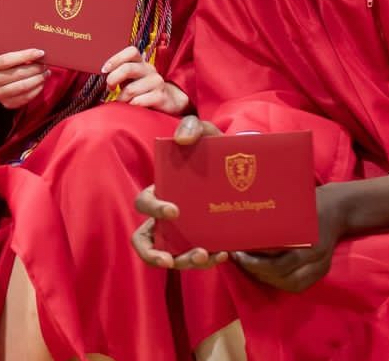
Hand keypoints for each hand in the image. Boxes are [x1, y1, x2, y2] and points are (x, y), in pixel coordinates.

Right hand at [0, 19, 47, 108]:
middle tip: (45, 63)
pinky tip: (41, 82)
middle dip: (33, 69)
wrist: (0, 81)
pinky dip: (35, 90)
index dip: (24, 56)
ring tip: (45, 72)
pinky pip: (23, 99)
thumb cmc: (2, 59)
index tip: (39, 52)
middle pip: (15, 75)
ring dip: (36, 79)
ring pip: (20, 87)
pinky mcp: (6, 104)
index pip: (6, 60)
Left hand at [103, 46, 188, 114]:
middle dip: (113, 79)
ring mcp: (157, 82)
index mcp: (141, 62)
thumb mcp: (131, 78)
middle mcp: (149, 69)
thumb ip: (119, 73)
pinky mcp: (161, 97)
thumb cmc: (143, 89)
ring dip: (121, 98)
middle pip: (128, 68)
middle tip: (110, 88)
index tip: (104, 70)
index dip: (115, 59)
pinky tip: (132, 107)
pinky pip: (140, 101)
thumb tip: (102, 72)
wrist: (169, 100)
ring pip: (131, 89)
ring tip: (122, 102)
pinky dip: (131, 105)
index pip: (131, 51)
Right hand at [131, 116, 226, 269]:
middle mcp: (165, 217)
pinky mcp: (203, 242)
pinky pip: (198, 259)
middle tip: (170, 260)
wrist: (245, 168)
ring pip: (171, 257)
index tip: (174, 211)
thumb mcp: (206, 134)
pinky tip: (223, 254)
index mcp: (161, 191)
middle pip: (145, 242)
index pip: (143, 203)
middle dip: (152, 254)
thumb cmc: (215, 150)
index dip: (153, 209)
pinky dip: (209, 260)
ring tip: (204, 256)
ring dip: (184, 261)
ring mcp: (183, 233)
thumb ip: (193, 127)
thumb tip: (181, 140)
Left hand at [231, 184, 347, 291]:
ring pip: (290, 283)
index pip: (281, 257)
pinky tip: (262, 273)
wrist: (339, 209)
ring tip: (246, 265)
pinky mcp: (320, 272)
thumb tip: (242, 221)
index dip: (256, 258)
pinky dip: (278, 282)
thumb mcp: (293, 201)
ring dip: (265, 278)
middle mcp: (318, 256)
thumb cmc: (311, 202)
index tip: (238, 248)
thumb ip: (274, 216)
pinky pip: (298, 286)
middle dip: (256, 268)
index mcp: (311, 238)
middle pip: (283, 272)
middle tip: (236, 257)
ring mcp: (321, 266)